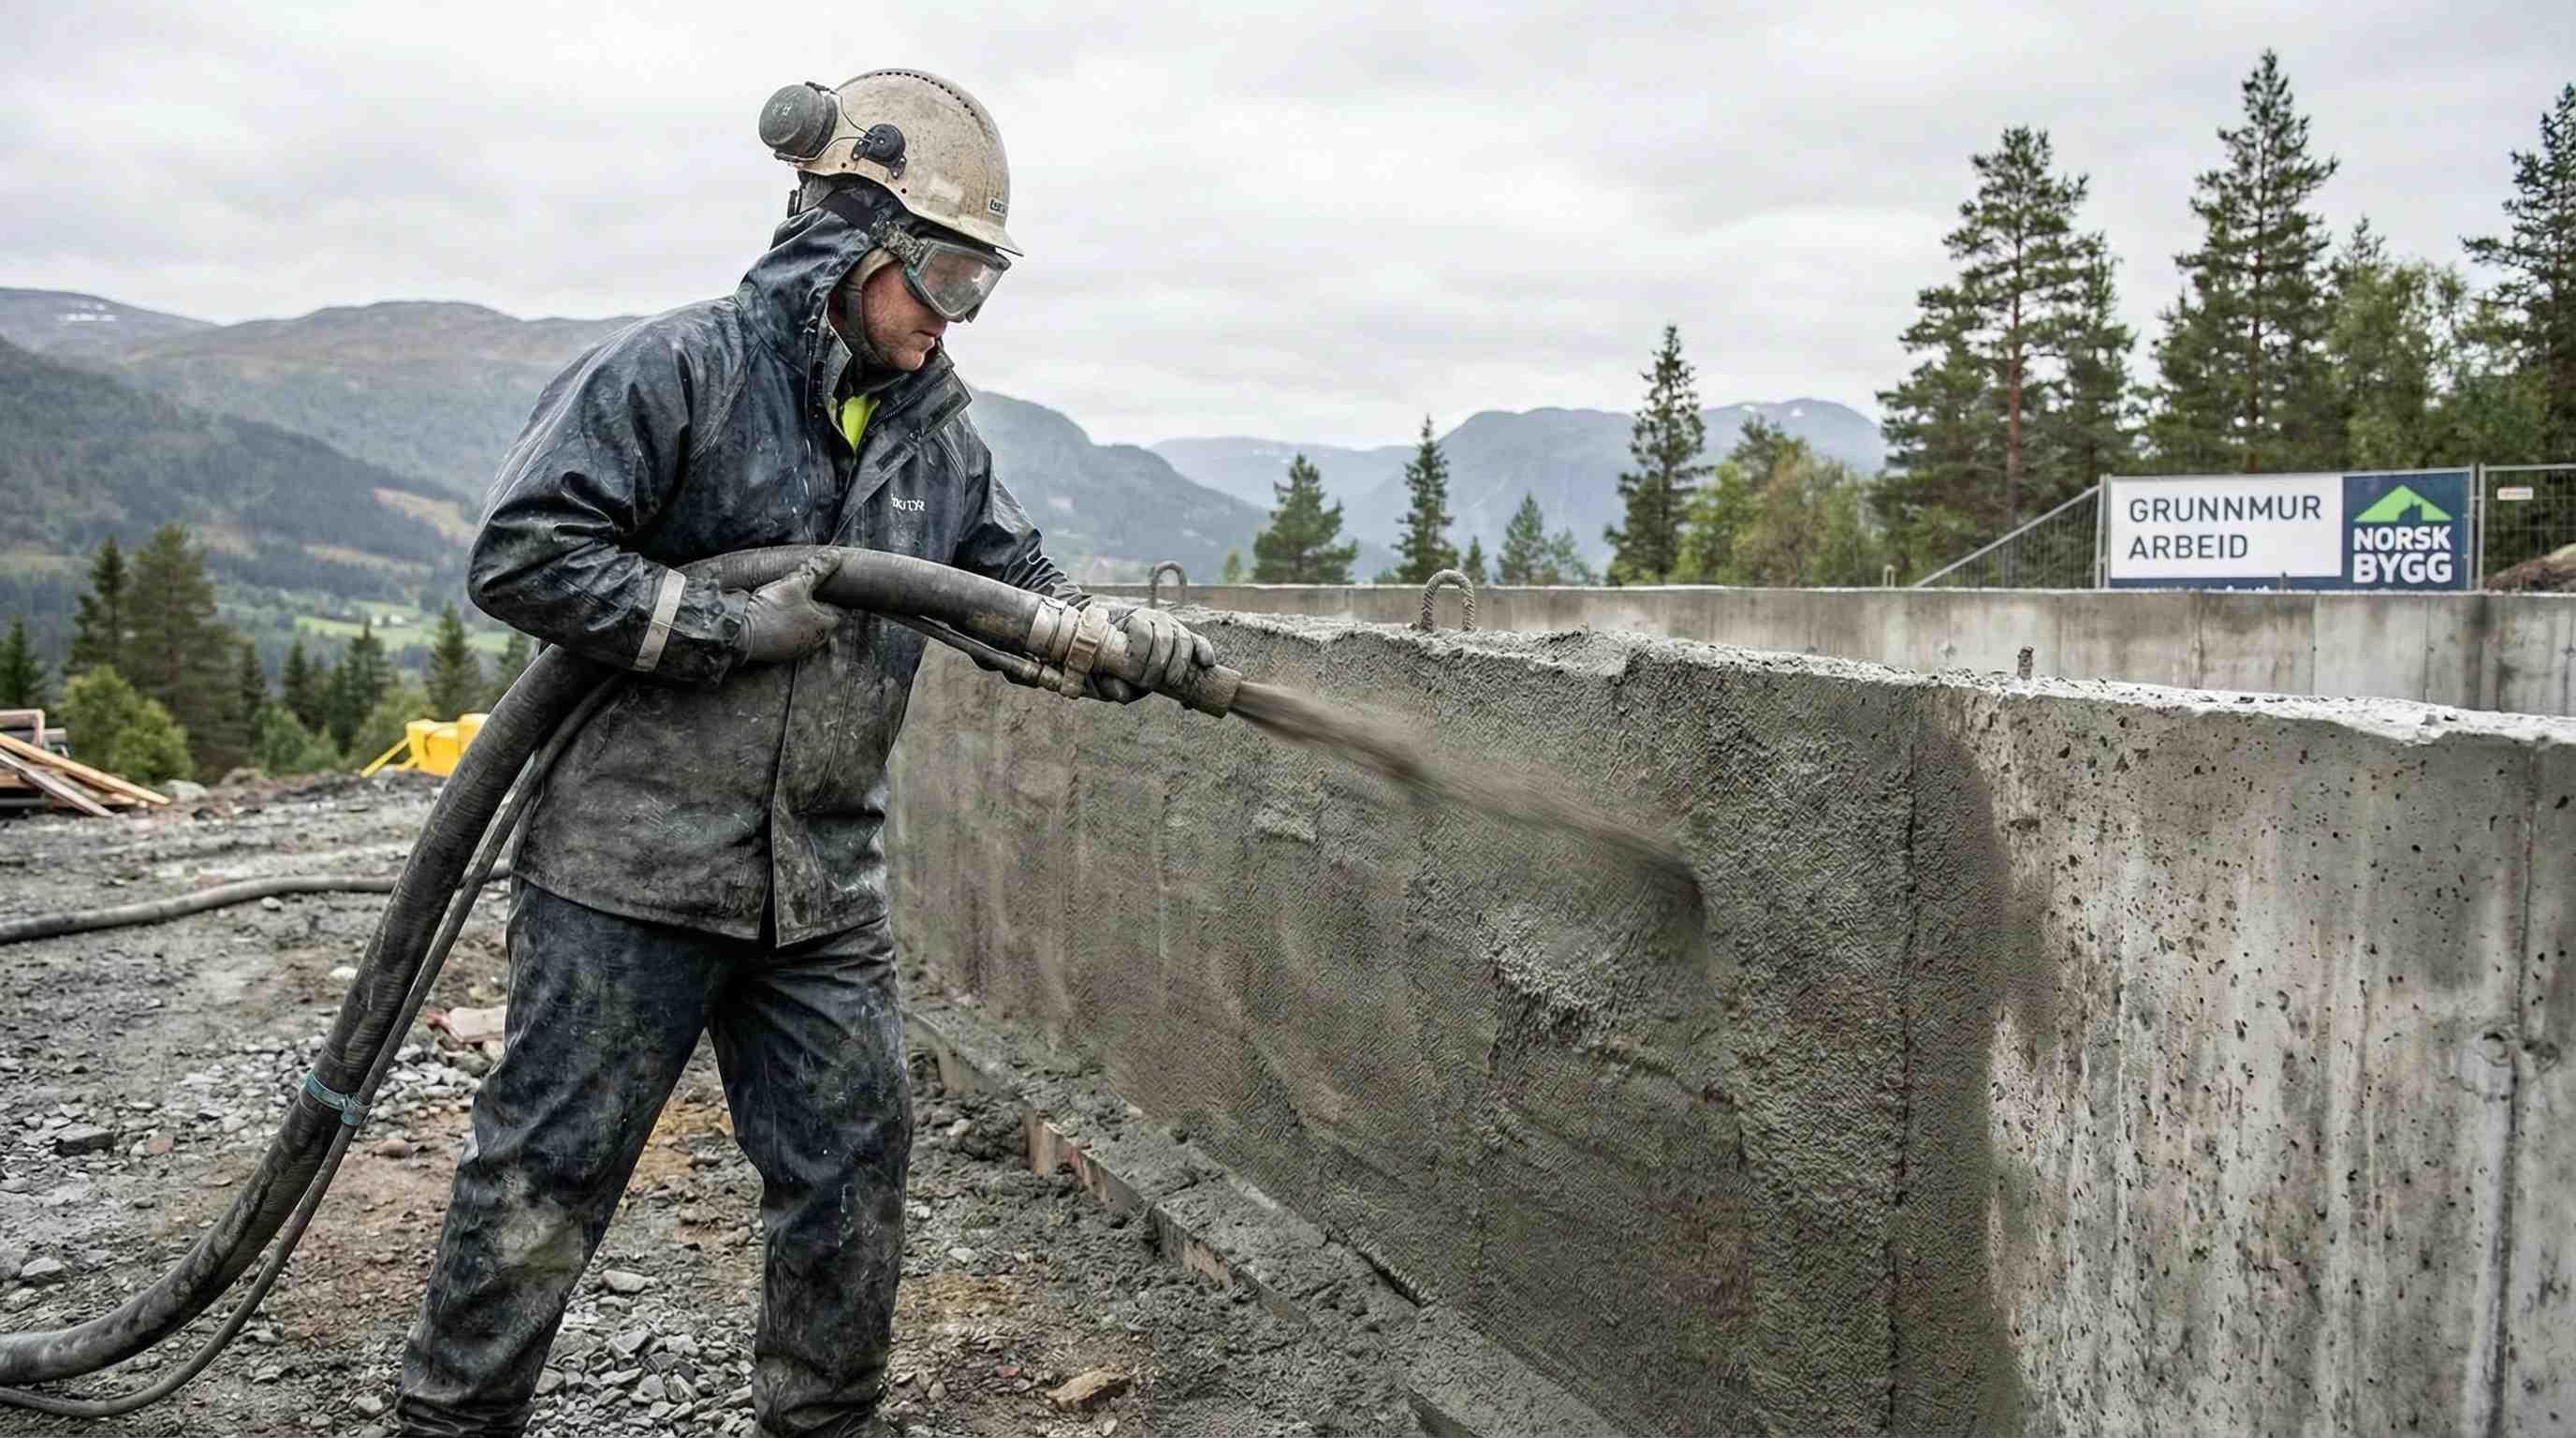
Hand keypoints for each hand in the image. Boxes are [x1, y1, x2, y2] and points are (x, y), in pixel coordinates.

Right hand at [740, 552, 846, 662]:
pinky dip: (786, 626)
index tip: (827, 586)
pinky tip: (777, 615)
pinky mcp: (779, 652)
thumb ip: (817, 569)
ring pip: (804, 628)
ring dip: (800, 616)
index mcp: (825, 626)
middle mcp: (814, 641)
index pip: (839, 610)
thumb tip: (835, 554)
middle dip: (816, 606)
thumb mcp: (795, 583)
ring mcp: (796, 649)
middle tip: (807, 590)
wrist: (740, 631)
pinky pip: (788, 637)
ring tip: (789, 601)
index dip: (834, 596)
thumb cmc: (771, 610)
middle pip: (822, 620)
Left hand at [1088, 602, 1216, 703]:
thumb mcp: (1106, 672)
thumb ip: (1110, 683)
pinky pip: (1198, 640)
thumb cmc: (1114, 661)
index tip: (1136, 678)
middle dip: (1159, 665)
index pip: (1142, 632)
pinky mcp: (1187, 637)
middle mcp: (1153, 618)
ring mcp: (1172, 626)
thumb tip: (1122, 694)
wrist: (1126, 650)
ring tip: (1173, 683)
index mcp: (1131, 620)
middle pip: (1164, 637)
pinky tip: (1206, 663)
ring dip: (1179, 664)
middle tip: (1151, 685)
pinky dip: (1204, 651)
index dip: (1141, 657)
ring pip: (1183, 639)